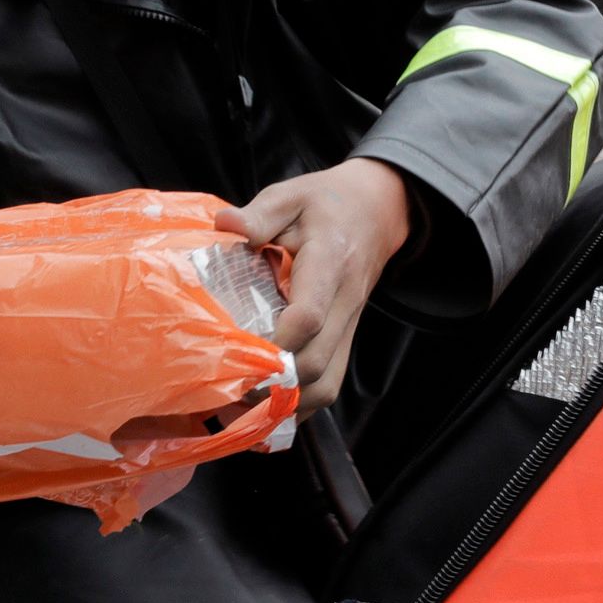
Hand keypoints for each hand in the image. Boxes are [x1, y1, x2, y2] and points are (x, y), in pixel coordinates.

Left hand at [227, 159, 411, 412]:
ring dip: (287, 402)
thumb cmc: (326, 204)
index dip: (278, 340)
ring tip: (243, 405)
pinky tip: (266, 406)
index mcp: (329, 266)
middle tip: (227, 386)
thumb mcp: (291, 196)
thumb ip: (260, 214)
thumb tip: (225, 225)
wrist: (376, 211)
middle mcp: (345, 305)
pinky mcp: (345, 341)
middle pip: (316, 364)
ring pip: (326, 386)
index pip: (310, 315)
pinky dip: (299, 404)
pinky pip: (328, 385)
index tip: (239, 351)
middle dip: (273, 383)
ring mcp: (348, 328)